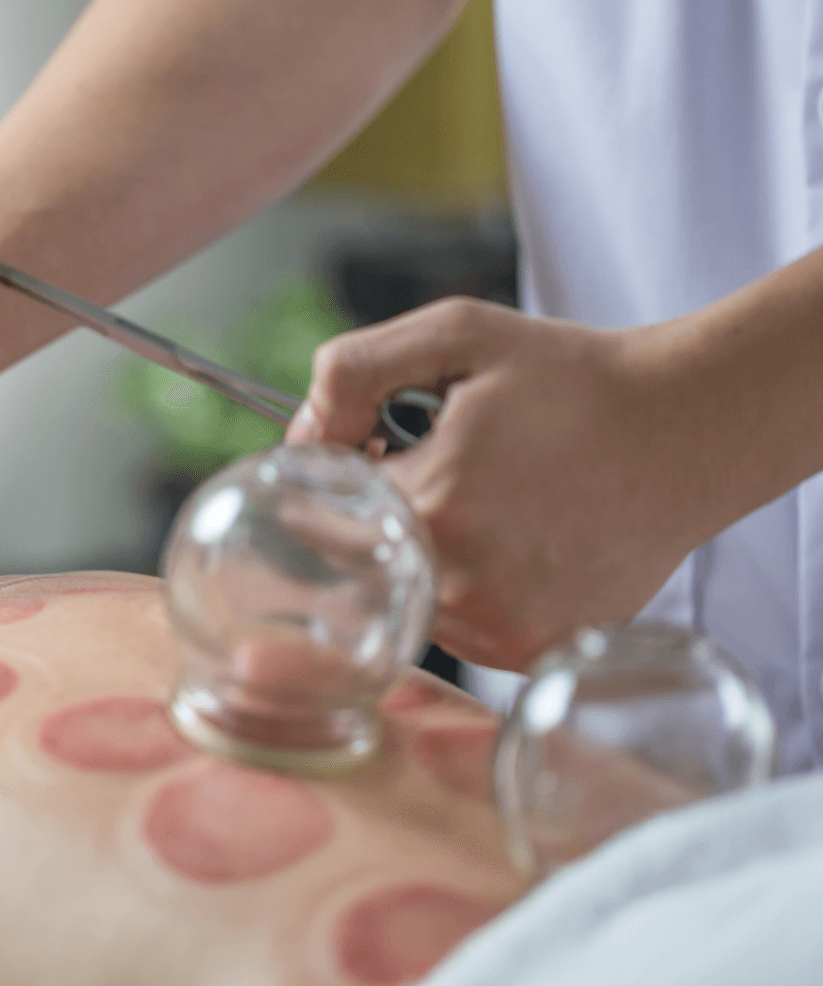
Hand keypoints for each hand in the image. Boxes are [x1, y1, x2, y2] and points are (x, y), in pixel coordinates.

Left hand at [286, 298, 703, 671]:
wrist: (686, 430)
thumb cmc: (571, 379)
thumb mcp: (455, 335)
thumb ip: (352, 373)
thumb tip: (300, 436)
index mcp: (433, 505)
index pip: (320, 511)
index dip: (335, 475)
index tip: (370, 449)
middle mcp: (463, 582)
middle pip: (360, 558)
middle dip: (378, 512)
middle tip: (433, 467)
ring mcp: (501, 626)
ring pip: (407, 595)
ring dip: (420, 553)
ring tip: (486, 499)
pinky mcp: (531, 649)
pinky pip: (457, 625)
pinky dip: (464, 584)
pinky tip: (512, 539)